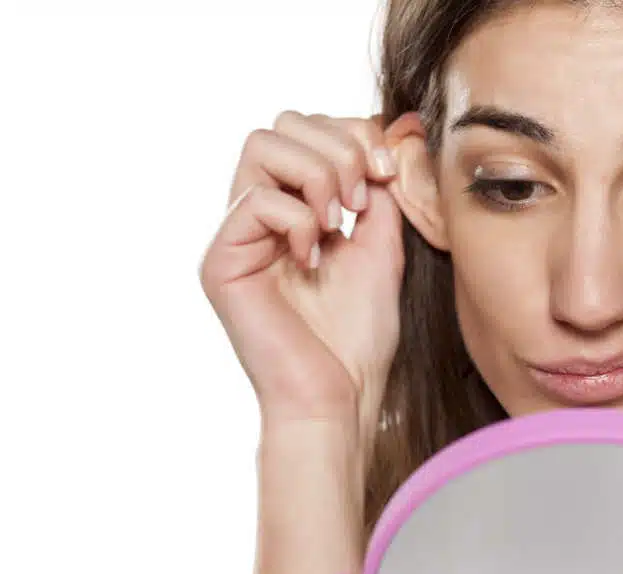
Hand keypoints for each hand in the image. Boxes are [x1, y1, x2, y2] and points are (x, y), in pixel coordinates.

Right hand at [200, 111, 403, 437]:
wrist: (342, 396)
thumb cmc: (360, 335)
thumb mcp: (384, 246)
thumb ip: (381, 188)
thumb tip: (394, 128)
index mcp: (295, 206)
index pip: (309, 127)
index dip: (354, 133)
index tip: (390, 171)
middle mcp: (258, 213)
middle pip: (282, 123)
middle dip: (339, 147)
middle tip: (364, 198)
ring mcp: (236, 234)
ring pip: (262, 144)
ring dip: (319, 173)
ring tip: (338, 223)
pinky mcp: (221, 260)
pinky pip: (256, 199)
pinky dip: (298, 220)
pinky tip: (314, 257)